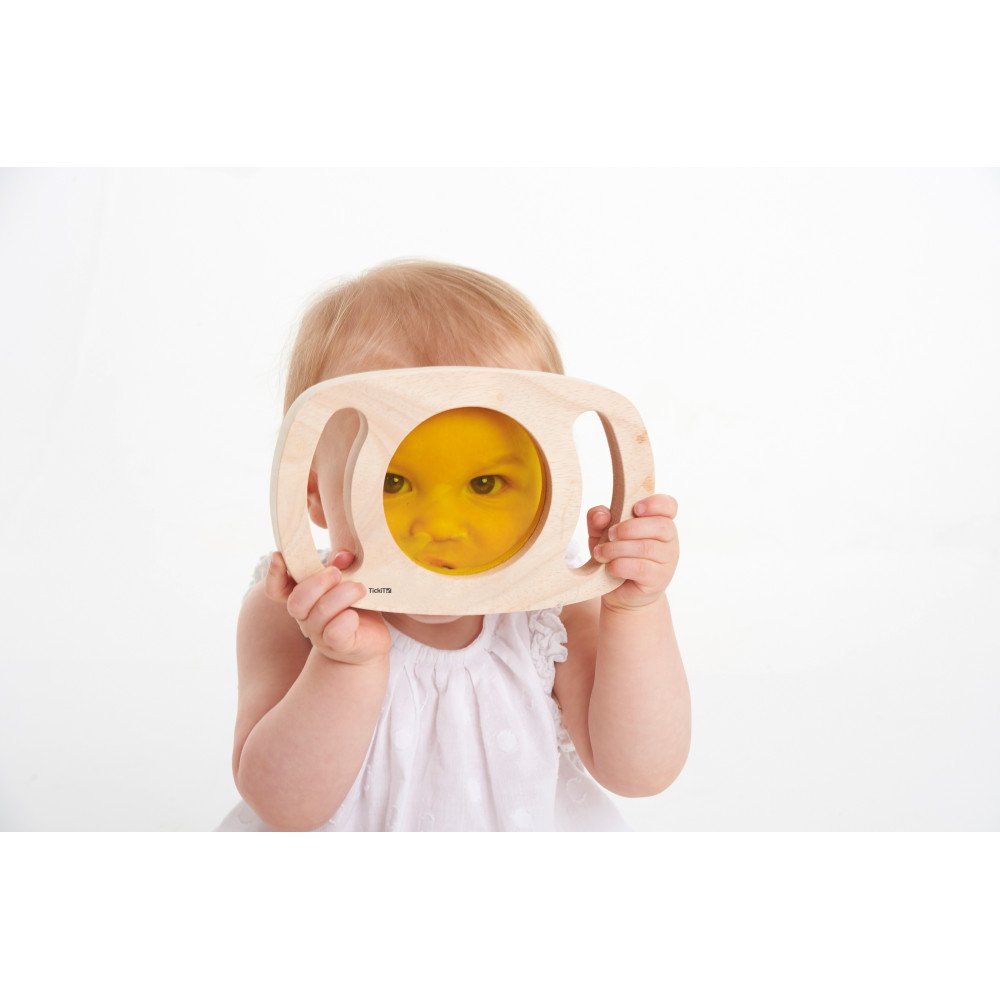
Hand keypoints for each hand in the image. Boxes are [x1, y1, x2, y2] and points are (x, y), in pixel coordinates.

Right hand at [264, 550, 390, 665]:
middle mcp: (307, 616)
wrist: (372, 639)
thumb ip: (343, 564)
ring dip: (340, 596)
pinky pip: (334, 633)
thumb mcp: (352, 579)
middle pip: (296, 602)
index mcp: (305, 597)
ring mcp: (320, 634)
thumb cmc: (359, 605)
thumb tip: (342, 557)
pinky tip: (354, 615)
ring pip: (318, 614)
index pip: (277, 590)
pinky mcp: (339, 646)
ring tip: (360, 588)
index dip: (274, 574)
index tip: (278, 556)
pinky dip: (345, 620)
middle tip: (337, 573)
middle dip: (317, 583)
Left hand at [587, 494, 679, 610]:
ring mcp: (667, 560)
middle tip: (610, 535)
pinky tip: (610, 567)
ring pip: (647, 548)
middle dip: (629, 528)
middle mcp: (668, 539)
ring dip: (618, 549)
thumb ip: (599, 519)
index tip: (636, 508)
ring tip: (601, 553)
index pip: (668, 506)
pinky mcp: (659, 579)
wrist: (620, 592)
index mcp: (657, 520)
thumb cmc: (615, 555)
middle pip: (660, 526)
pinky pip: (642, 568)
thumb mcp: (602, 533)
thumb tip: (602, 515)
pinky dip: (621, 565)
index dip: (655, 504)